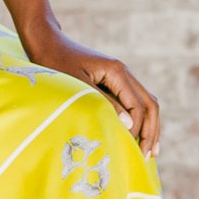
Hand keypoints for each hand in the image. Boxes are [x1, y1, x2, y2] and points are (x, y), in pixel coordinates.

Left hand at [20, 21, 160, 157]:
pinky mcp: (113, 80)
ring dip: (150, 126)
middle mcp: (124, 72)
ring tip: (150, 150)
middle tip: (149, 156)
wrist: (47, 43)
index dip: (137, 130)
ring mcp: (120, 76)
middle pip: (150, 104)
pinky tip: (137, 133)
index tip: (128, 148)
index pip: (138, 106)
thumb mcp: (79, 87)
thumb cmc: (57, 63)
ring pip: (146, 102)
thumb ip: (105, 103)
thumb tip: (129, 124)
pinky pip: (134, 101)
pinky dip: (139, 118)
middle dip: (151, 131)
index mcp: (117, 72)